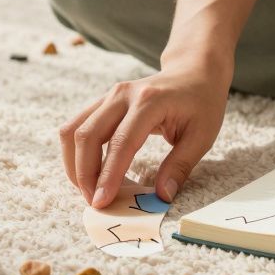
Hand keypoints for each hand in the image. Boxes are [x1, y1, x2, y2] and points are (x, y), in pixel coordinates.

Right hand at [59, 59, 230, 208]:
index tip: (101, 202)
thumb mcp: (202, 136)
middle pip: (87, 135)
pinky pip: (77, 127)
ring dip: (74, 164)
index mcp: (149, 102)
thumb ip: (180, 166)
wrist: (193, 71)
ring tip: (88, 189)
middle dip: (84, 173)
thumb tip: (161, 196)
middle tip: (95, 202)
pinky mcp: (102, 102)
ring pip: (73, 130)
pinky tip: (90, 172)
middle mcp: (122, 95)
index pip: (121, 142)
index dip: (108, 175)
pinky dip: (77, 153)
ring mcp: (108, 96)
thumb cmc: (200, 103)